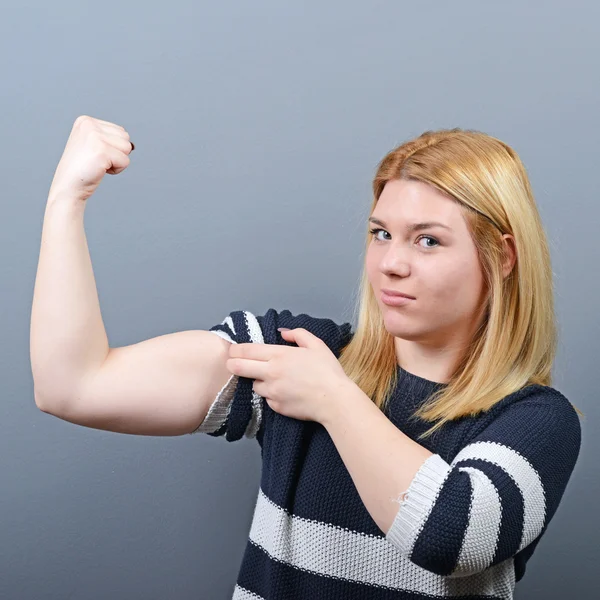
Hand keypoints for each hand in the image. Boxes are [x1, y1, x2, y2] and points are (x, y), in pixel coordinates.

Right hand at [48, 115, 133, 202]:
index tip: (95, 154)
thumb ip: (109, 138)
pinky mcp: (102, 151)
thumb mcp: (92, 145)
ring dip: (117, 161)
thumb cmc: (82, 169)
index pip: (120, 131)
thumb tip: (132, 145)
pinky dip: (116, 170)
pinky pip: (125, 161)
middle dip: (117, 153)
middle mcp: (89, 125)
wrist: (69, 186)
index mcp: (86, 121)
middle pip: (125, 137)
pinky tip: (100, 170)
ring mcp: (95, 136)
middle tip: (97, 160)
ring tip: (99, 164)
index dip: (113, 148)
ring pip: (127, 148)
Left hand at [226, 327, 351, 423]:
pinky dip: (270, 394)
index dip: (235, 350)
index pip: (246, 351)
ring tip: (270, 379)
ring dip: (257, 381)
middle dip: (232, 364)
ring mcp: (271, 392)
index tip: (232, 350)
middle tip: (231, 363)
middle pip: (239, 368)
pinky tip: (283, 392)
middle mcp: (270, 373)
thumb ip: (298, 334)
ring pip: (253, 385)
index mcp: (279, 355)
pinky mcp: (275, 406)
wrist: (334, 401)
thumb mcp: (316, 345)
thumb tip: (283, 332)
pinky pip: (266, 398)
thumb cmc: (327, 371)